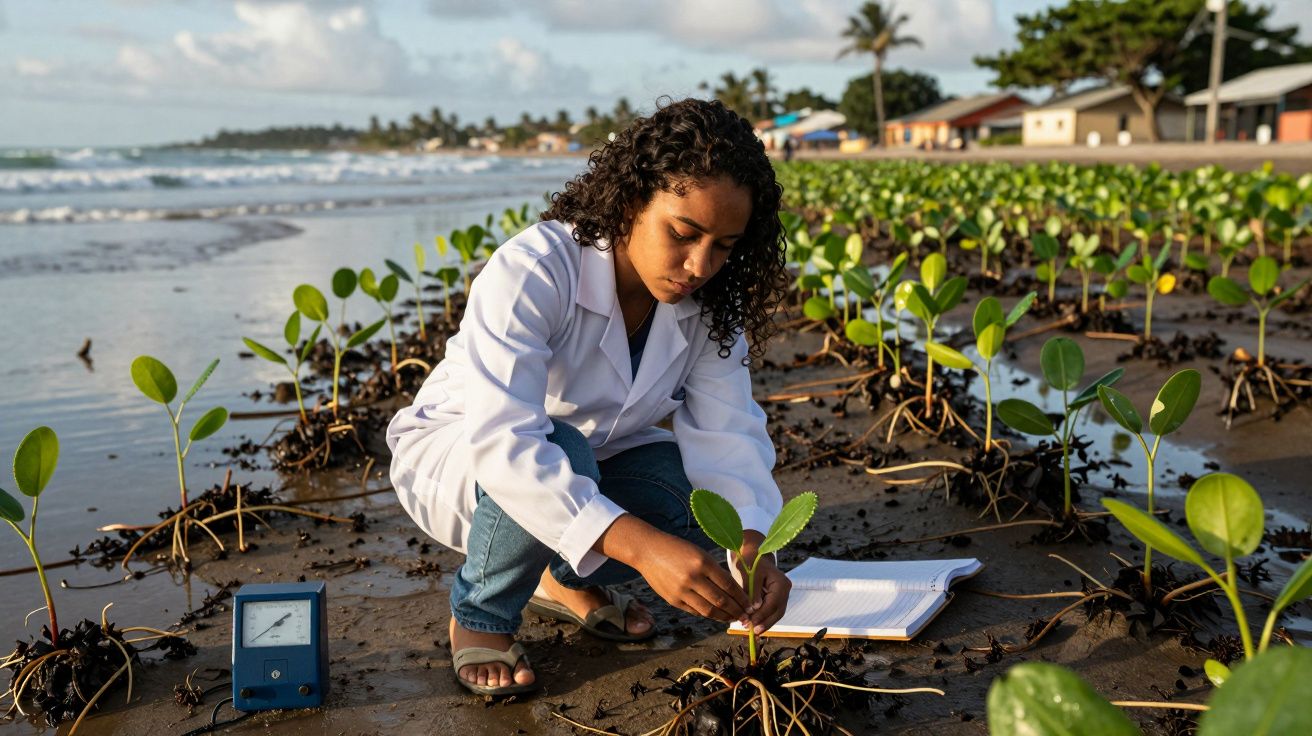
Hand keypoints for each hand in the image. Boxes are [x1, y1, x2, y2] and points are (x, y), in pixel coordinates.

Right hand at [595, 514, 750, 622]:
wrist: (648, 551)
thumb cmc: (678, 549)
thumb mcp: (700, 553)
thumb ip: (715, 571)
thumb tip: (733, 592)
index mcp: (703, 562)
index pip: (728, 585)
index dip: (742, 598)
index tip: (750, 605)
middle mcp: (692, 577)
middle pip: (721, 601)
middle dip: (736, 610)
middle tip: (745, 616)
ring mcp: (681, 590)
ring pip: (708, 610)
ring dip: (723, 617)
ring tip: (732, 618)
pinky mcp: (672, 600)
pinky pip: (695, 611)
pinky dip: (707, 614)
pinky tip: (715, 615)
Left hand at [735, 531, 790, 634]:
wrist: (753, 556)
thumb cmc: (750, 562)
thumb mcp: (749, 573)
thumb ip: (752, 590)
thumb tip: (754, 609)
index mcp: (781, 582)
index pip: (774, 602)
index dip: (763, 614)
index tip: (751, 622)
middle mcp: (784, 590)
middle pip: (778, 611)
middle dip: (765, 623)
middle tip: (753, 631)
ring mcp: (781, 596)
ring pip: (775, 614)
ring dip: (764, 623)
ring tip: (752, 631)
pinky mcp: (775, 600)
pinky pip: (771, 612)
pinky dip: (763, 619)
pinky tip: (754, 626)